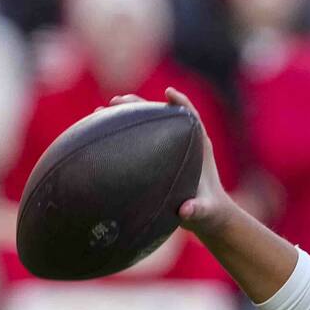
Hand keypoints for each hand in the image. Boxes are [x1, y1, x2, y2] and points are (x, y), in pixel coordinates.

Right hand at [108, 87, 233, 236]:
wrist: (206, 217)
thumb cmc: (208, 212)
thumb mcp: (204, 212)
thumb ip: (197, 210)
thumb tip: (184, 211)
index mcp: (199, 148)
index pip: (192, 118)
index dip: (181, 103)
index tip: (168, 92)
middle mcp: (184, 143)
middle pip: (162, 115)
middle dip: (141, 105)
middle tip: (117, 100)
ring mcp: (169, 149)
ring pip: (148, 125)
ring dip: (127, 116)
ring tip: (103, 111)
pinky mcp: (158, 159)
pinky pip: (139, 141)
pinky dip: (122, 135)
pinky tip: (101, 134)